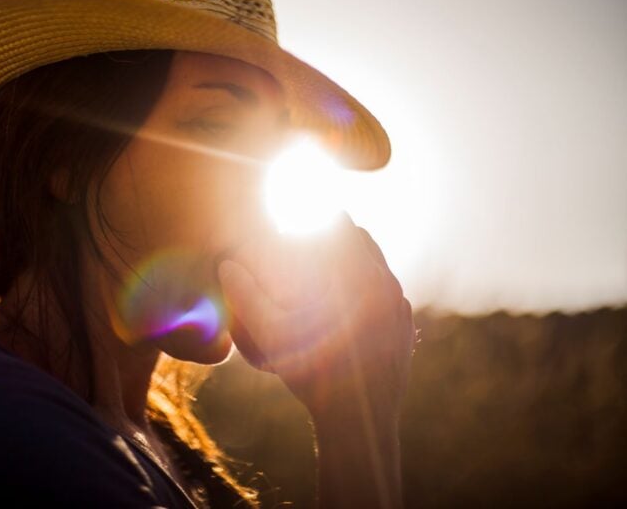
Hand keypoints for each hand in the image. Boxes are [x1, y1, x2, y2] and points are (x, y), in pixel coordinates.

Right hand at [217, 215, 416, 419]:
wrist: (358, 424)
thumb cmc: (312, 376)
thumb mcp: (270, 336)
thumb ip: (246, 297)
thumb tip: (226, 265)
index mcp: (358, 279)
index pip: (340, 223)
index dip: (318, 212)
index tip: (302, 209)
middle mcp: (386, 285)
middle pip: (362, 239)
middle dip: (337, 233)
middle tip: (313, 234)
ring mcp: (400, 307)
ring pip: (379, 265)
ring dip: (356, 257)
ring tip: (330, 264)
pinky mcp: (406, 328)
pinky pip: (389, 291)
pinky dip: (370, 285)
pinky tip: (350, 299)